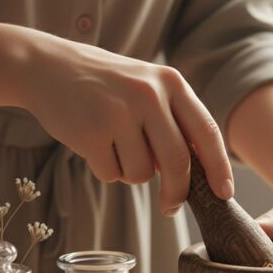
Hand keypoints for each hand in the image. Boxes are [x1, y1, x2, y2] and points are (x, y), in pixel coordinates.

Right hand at [23, 32, 233, 213]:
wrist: (48, 66)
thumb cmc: (109, 86)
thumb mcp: (149, 88)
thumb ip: (176, 123)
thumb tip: (200, 175)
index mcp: (171, 83)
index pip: (207, 133)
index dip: (219, 168)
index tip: (224, 194)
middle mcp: (149, 94)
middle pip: (179, 162)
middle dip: (177, 192)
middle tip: (170, 206)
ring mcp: (118, 112)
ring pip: (142, 174)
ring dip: (131, 173)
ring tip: (115, 144)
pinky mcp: (90, 131)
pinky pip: (111, 174)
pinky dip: (106, 169)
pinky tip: (94, 142)